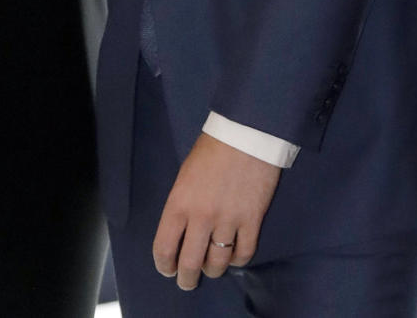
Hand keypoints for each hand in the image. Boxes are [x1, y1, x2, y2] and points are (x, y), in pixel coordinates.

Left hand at [153, 134, 280, 289]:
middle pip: (190, 264)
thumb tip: (184, 231)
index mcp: (179, 203)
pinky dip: (237, 261)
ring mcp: (228, 221)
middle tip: (187, 281)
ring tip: (210, 269)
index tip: (167, 269)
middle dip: (186, 278)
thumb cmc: (211, 149)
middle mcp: (201, 218)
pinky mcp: (252, 221)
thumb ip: (182, 205)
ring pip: (217, 264)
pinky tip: (233, 256)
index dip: (164, 264)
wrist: (245, 134)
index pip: (164, 248)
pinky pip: (243, 254)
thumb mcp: (185, 175)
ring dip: (212, 271)